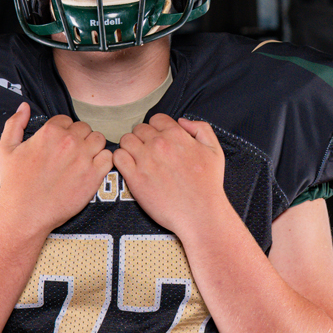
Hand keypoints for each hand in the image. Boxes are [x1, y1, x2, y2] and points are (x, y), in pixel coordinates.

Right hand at [0, 101, 111, 235]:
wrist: (25, 213)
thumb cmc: (14, 183)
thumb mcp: (6, 149)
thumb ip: (15, 123)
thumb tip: (24, 106)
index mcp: (50, 131)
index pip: (67, 120)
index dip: (63, 131)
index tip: (58, 146)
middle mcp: (70, 141)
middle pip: (84, 128)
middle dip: (79, 138)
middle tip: (70, 155)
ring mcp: (84, 158)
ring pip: (99, 140)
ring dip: (93, 147)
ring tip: (82, 160)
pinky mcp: (94, 176)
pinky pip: (108, 158)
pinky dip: (103, 161)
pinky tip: (92, 169)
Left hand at [113, 114, 227, 237]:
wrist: (201, 213)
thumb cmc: (209, 184)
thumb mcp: (214, 150)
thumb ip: (200, 128)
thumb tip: (181, 121)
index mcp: (176, 135)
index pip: (156, 119)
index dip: (156, 129)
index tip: (159, 141)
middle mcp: (159, 144)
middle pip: (139, 129)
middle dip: (143, 138)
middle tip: (149, 153)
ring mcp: (145, 160)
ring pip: (126, 140)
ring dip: (130, 147)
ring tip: (137, 159)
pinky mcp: (135, 178)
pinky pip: (118, 157)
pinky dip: (120, 159)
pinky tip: (129, 167)